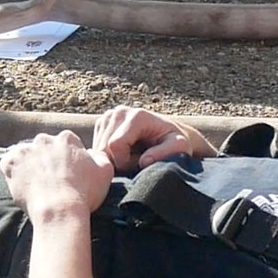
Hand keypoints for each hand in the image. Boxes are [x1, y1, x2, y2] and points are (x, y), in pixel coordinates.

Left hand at [1, 131, 113, 216]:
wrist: (59, 210)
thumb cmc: (84, 193)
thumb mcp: (105, 172)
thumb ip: (100, 157)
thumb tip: (92, 155)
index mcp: (67, 139)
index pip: (66, 144)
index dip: (67, 159)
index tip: (68, 174)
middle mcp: (45, 140)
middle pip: (44, 147)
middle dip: (47, 160)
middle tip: (51, 180)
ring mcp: (26, 150)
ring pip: (25, 154)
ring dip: (29, 165)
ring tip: (35, 183)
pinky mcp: (11, 163)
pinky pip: (8, 163)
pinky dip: (12, 171)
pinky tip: (21, 182)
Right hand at [94, 105, 216, 172]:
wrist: (169, 134)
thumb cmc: (176, 142)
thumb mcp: (179, 147)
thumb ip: (165, 153)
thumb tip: (144, 161)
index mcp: (137, 116)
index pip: (115, 145)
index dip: (124, 162)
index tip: (139, 165)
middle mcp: (120, 112)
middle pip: (104, 147)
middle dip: (118, 162)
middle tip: (136, 163)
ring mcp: (110, 115)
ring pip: (98, 148)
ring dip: (113, 159)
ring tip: (132, 158)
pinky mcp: (104, 122)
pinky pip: (97, 147)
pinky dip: (109, 155)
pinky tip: (124, 154)